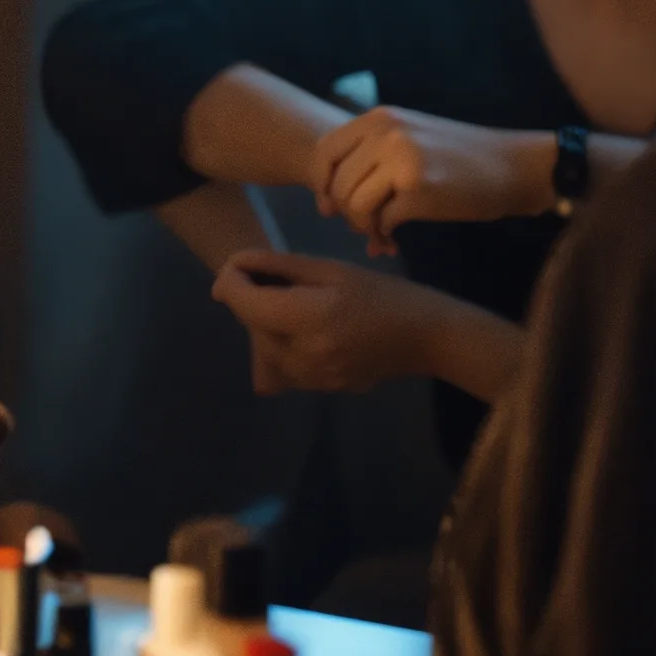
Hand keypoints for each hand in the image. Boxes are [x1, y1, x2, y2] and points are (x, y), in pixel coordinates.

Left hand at [210, 251, 439, 394]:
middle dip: (250, 301)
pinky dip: (281, 346)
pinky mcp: (321, 390)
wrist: (425, 337)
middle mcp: (306, 355)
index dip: (231, 281)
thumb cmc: (380, 293)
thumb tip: (231, 265)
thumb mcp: (329, 269)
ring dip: (264, 325)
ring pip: (263, 351)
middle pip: (251, 327)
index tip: (239, 266)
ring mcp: (313, 379)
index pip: (245, 304)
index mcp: (310, 318)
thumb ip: (276, 266)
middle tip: (272, 280)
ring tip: (290, 305)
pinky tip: (303, 330)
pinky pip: (283, 368)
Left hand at [308, 105, 549, 253]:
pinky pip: (382, 221)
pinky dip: (383, 237)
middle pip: (337, 184)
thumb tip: (327, 202)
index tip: (328, 207)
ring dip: (364, 228)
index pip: (324, 152)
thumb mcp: (410, 138)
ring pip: (354, 205)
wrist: (515, 167)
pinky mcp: (418, 189)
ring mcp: (400, 159)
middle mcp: (384, 133)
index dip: (321, 184)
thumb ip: (369, 158)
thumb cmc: (461, 157)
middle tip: (364, 227)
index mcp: (378, 118)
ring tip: (380, 235)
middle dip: (345, 214)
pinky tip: (394, 242)